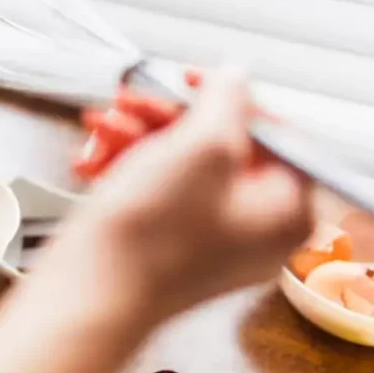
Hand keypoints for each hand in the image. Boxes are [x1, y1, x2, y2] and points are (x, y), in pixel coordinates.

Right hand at [62, 69, 312, 318]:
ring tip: (99, 126)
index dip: (228, 99)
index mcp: (285, 210)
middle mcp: (255, 230)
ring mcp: (209, 242)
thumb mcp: (202, 146)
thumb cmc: (151, 234)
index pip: (273, 134)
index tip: (189, 79)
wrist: (88, 294)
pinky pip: (154, 191)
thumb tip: (235, 77)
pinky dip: (124, 168)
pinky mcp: (167, 247)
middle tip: (130, 101)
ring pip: (178, 165)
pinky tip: (91, 159)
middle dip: (165, 118)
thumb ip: (227, 100)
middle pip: (220, 147)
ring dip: (135, 137)